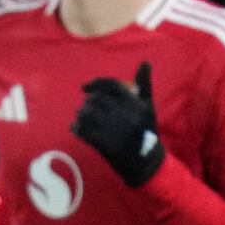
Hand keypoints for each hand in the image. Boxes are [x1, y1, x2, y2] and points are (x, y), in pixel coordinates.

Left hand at [71, 61, 163, 186]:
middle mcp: (126, 115)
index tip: (84, 87)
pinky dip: (76, 128)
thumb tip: (145, 62)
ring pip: (87, 114)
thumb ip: (144, 84)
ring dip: (80, 115)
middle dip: (87, 103)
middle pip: (96, 99)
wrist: (146, 162)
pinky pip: (83, 131)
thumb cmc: (147, 131)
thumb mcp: (148, 106)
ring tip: (80, 119)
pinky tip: (76, 129)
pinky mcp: (105, 145)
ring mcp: (115, 130)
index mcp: (136, 103)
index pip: (112, 85)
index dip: (95, 83)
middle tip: (85, 108)